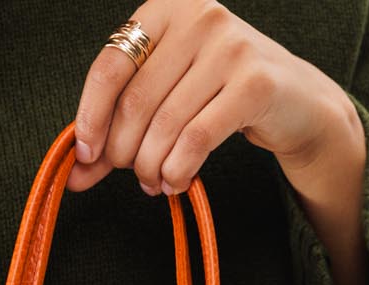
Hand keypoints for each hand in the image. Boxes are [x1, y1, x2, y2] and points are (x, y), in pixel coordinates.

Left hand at [70, 0, 368, 284]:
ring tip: (155, 183)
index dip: (90, 117)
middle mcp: (200, 16)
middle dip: (124, 153)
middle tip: (134, 174)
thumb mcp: (166, 98)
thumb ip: (118, 128)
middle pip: (135, 103)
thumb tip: (73, 174)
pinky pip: (196, 139)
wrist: (295, 102)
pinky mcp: (255, 82)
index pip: (110, 66)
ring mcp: (231, 45)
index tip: (85, 156)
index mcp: (168, 9)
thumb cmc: (219, 98)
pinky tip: (176, 182)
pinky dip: (178, 170)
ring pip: (164, 125)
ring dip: (152, 168)